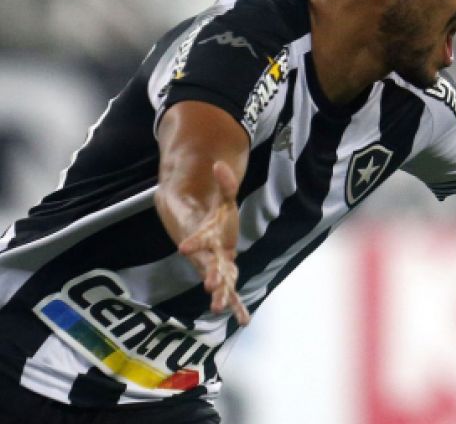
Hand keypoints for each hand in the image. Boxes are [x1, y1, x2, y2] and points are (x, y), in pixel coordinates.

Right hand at [178, 161, 250, 325]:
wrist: (192, 223)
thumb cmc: (209, 210)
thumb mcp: (222, 196)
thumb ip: (225, 183)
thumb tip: (221, 164)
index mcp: (204, 234)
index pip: (198, 239)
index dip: (193, 242)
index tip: (184, 249)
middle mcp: (208, 253)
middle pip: (208, 265)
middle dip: (209, 275)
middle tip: (210, 286)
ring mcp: (216, 264)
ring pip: (219, 281)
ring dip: (221, 294)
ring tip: (222, 309)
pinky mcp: (225, 271)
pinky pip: (231, 290)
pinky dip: (237, 304)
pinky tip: (244, 319)